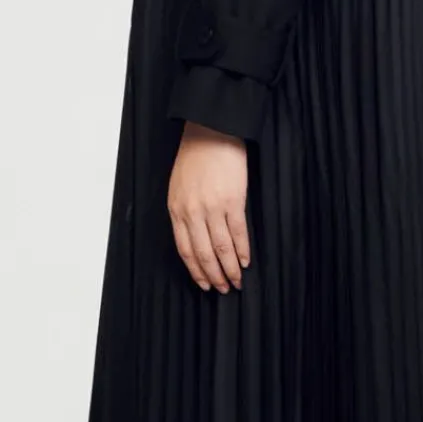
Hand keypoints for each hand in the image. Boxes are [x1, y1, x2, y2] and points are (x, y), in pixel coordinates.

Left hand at [167, 121, 249, 291]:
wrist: (211, 132)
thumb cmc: (195, 157)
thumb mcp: (179, 186)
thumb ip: (184, 211)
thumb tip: (195, 237)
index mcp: (176, 210)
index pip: (185, 249)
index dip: (195, 270)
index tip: (203, 284)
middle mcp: (192, 212)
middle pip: (203, 254)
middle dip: (213, 275)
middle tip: (223, 289)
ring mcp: (213, 208)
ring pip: (221, 248)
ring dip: (230, 269)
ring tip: (236, 281)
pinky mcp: (233, 201)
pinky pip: (238, 233)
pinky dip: (242, 250)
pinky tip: (246, 261)